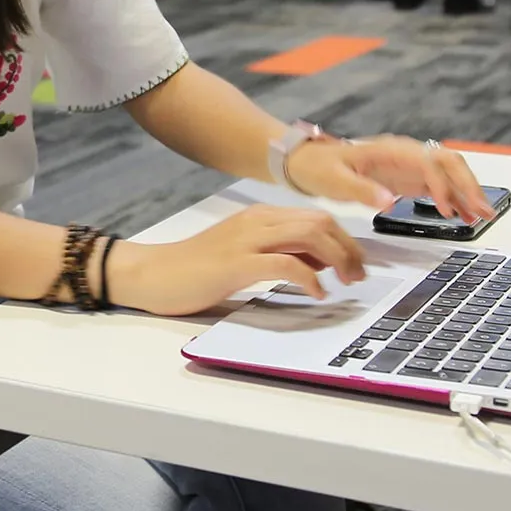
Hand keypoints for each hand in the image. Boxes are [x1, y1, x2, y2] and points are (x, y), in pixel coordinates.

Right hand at [107, 206, 367, 315]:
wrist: (152, 274)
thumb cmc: (194, 269)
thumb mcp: (244, 256)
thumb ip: (280, 253)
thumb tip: (320, 262)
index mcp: (258, 216)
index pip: (315, 216)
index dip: (345, 239)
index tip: (356, 264)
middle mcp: (255, 221)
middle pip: (320, 222)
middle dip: (348, 248)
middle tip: (358, 276)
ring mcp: (246, 240)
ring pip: (309, 235)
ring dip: (337, 259)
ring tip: (345, 283)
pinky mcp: (236, 263)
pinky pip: (286, 263)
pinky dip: (310, 278)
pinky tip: (317, 293)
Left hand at [285, 136, 495, 220]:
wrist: (307, 162)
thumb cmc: (319, 167)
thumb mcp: (335, 180)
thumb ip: (362, 190)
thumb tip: (389, 201)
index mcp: (390, 150)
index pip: (428, 162)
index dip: (442, 185)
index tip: (447, 209)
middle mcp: (405, 154)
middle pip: (448, 162)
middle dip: (468, 185)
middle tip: (483, 211)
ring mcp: (409, 165)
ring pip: (449, 172)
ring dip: (467, 191)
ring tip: (482, 216)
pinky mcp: (408, 178)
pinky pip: (439, 185)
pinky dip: (455, 198)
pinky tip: (464, 215)